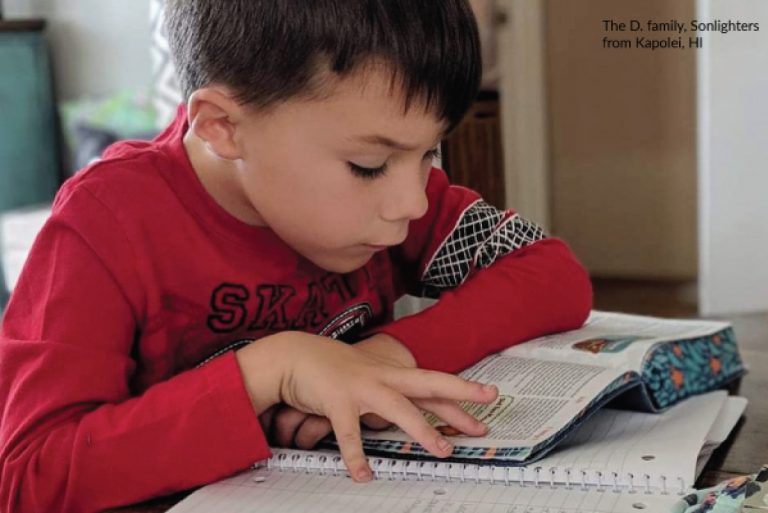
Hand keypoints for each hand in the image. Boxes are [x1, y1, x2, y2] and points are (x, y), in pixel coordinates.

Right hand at [236, 331, 496, 481]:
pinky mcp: (338, 400)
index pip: (433, 383)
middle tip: (486, 408)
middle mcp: (383, 377)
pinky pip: (350, 433)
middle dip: (461, 394)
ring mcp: (362, 387)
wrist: (294, 354)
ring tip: (442, 451)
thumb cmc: (331, 367)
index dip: (462, 392)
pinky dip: (356, 456)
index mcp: (391, 373)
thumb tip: (405, 410)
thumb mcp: (366, 378)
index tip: (489, 398)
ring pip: (399, 408)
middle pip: (429, 384)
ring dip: (422, 429)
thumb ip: (387, 392)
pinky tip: (364, 474)